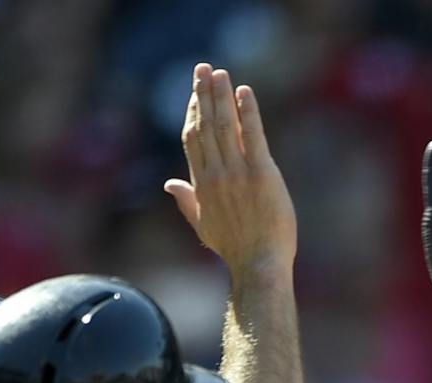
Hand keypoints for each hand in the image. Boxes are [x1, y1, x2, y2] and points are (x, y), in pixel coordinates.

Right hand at [164, 62, 295, 280]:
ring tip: (218, 72)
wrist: (259, 265)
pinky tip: (244, 91)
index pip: (193, 138)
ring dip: (220, 95)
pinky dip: (248, 112)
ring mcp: (238, 173)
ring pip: (226, 125)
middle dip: (202, 93)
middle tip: (202, 68)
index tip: (195, 92)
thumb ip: (186, 200)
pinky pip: (254, 136)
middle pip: (205, 125)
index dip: (193, 111)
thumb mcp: (203, 225)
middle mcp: (216, 173)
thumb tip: (169, 184)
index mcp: (201, 183)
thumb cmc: (235, 248)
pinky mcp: (262, 174)